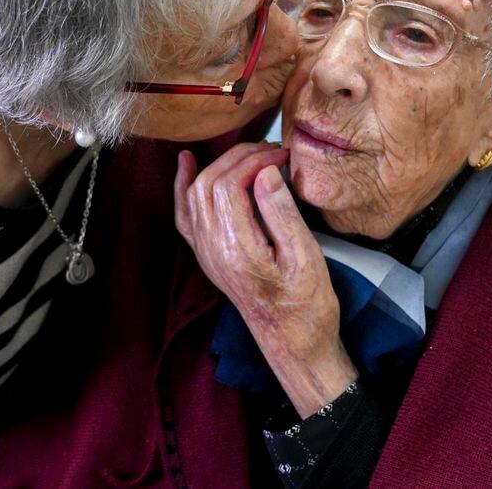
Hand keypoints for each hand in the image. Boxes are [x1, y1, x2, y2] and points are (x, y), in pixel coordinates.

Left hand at [174, 142, 356, 416]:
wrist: (293, 340)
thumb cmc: (306, 303)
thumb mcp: (305, 256)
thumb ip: (281, 212)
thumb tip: (263, 172)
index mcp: (236, 248)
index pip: (230, 184)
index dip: (254, 160)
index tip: (282, 155)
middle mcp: (212, 249)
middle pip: (209, 183)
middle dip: (239, 157)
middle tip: (272, 151)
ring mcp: (205, 253)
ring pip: (195, 193)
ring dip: (220, 165)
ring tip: (251, 154)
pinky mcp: (207, 255)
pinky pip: (186, 214)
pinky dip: (185, 186)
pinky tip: (187, 164)